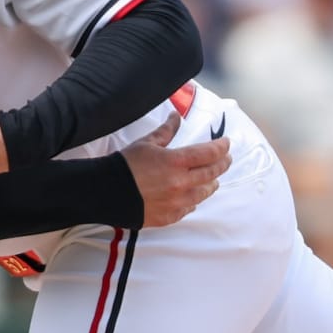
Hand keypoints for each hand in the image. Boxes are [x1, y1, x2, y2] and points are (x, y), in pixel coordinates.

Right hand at [121, 112, 230, 227]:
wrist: (106, 192)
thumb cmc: (125, 165)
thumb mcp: (147, 143)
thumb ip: (166, 131)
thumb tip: (176, 116)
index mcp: (177, 162)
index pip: (209, 153)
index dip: (221, 147)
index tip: (226, 143)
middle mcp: (181, 183)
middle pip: (211, 173)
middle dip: (222, 164)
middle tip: (226, 159)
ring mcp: (176, 202)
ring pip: (203, 193)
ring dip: (210, 184)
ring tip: (213, 180)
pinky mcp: (169, 216)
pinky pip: (189, 208)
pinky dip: (193, 200)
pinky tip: (193, 197)